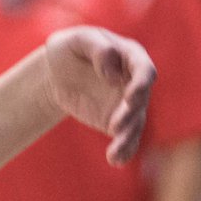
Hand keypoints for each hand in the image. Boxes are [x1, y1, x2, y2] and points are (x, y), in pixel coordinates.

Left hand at [41, 24, 153, 168]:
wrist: (57, 72)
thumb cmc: (69, 48)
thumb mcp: (77, 39)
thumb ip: (98, 49)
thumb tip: (112, 74)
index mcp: (130, 56)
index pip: (144, 70)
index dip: (140, 84)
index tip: (128, 97)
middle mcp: (134, 81)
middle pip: (141, 100)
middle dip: (131, 114)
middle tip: (116, 126)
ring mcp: (127, 103)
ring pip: (134, 123)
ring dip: (127, 138)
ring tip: (115, 153)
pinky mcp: (116, 121)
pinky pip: (124, 137)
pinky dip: (123, 150)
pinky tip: (116, 160)